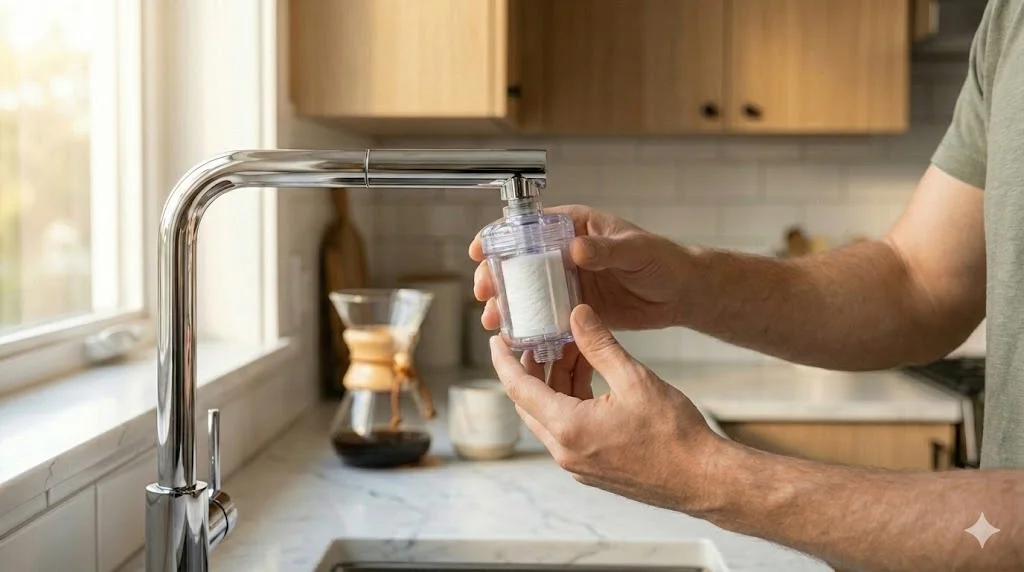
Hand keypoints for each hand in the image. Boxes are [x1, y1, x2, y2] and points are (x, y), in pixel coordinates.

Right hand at [469, 205, 685, 330]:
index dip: (501, 236)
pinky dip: (530, 325)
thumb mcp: (635, 249)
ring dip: (507, 304)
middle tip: (483, 291)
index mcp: (576, 227)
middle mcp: (566, 253)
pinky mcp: (576, 308)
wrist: (682, 294)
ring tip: (493, 319)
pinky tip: (515, 336)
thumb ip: (605, 249)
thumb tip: (576, 248)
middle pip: (520, 262)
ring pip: (528, 291)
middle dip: (496, 275)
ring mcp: (569, 282)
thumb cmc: (663, 260)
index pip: (530, 226)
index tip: (482, 249)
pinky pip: (546, 315)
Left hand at [490, 304, 725, 514]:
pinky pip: (567, 430)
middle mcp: (565, 451)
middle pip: (529, 403)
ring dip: (555, 384)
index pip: (518, 389)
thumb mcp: (634, 379)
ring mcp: (577, 464)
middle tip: (543, 338)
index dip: (503, 360)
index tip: (496, 340)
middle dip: (532, 368)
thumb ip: (600, 345)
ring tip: (573, 351)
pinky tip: (589, 379)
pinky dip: (570, 402)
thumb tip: (577, 314)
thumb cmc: (673, 434)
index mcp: (568, 428)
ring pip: (549, 416)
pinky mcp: (592, 469)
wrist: (702, 479)